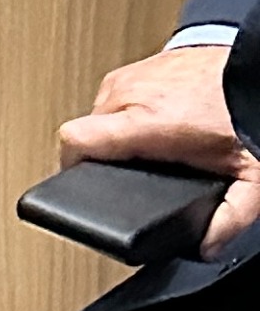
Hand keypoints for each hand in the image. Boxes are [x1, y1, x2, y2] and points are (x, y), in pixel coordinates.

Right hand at [59, 48, 259, 252]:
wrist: (256, 70)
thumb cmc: (247, 115)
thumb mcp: (251, 180)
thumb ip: (228, 220)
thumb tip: (204, 246)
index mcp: (147, 122)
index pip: (76, 139)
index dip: (69, 166)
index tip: (76, 181)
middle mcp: (131, 93)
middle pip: (87, 132)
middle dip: (105, 156)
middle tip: (137, 171)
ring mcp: (132, 74)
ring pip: (100, 111)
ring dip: (115, 132)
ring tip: (148, 144)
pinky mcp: (139, 64)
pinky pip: (115, 94)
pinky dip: (127, 111)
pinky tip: (157, 120)